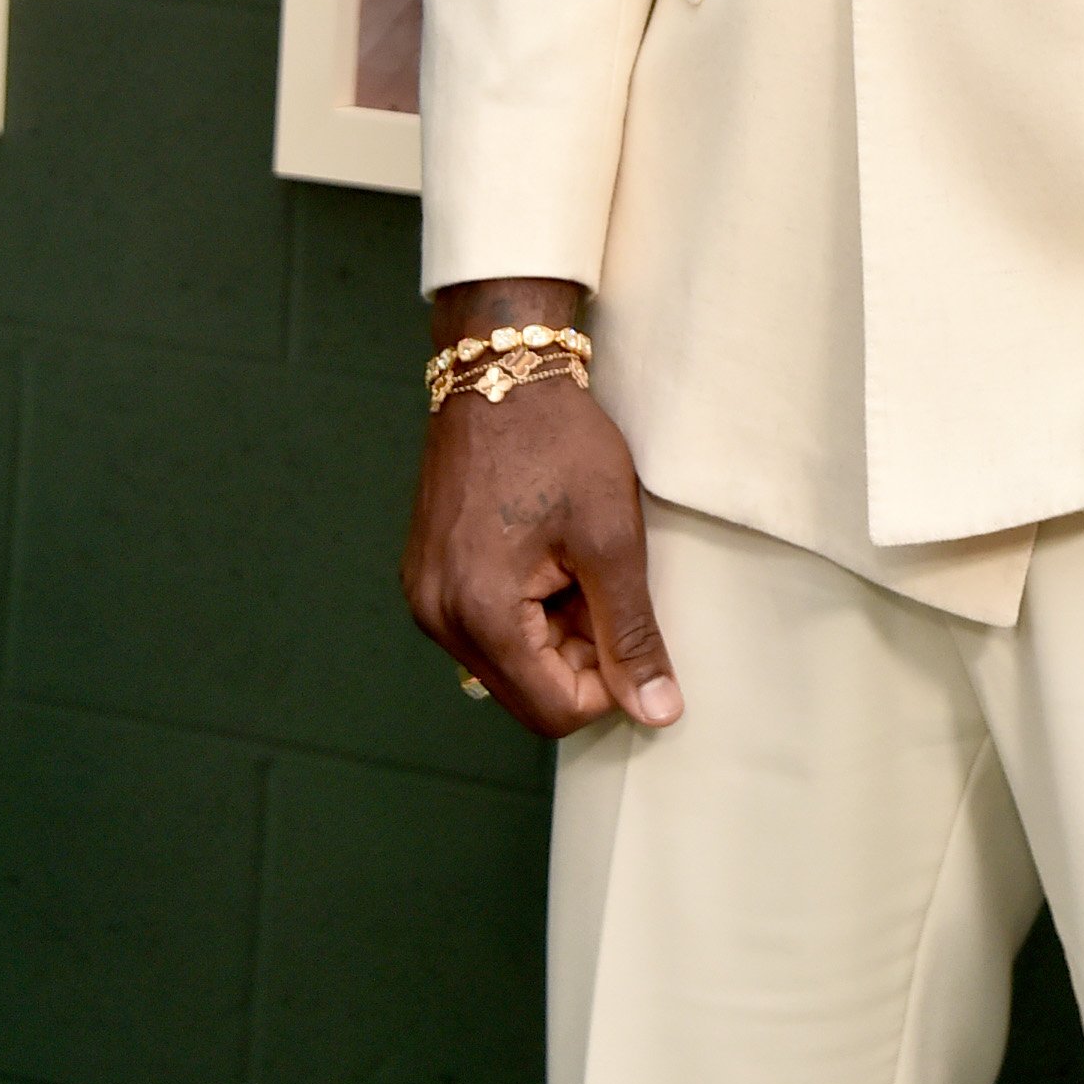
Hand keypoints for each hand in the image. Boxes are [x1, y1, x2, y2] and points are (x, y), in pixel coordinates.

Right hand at [401, 282, 680, 737]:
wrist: (503, 371)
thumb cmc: (559, 445)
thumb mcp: (611, 539)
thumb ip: (630, 634)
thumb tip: (657, 712)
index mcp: (480, 615)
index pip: (554, 711)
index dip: (609, 684)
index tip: (630, 626)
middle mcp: (438, 618)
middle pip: (527, 691)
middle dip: (578, 654)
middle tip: (603, 581)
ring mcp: (425, 597)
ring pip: (507, 661)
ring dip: (554, 631)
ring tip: (574, 560)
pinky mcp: (426, 576)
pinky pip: (485, 626)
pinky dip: (526, 609)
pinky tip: (546, 555)